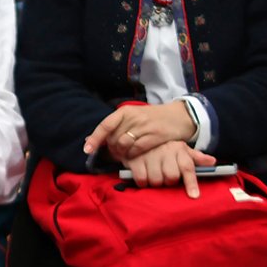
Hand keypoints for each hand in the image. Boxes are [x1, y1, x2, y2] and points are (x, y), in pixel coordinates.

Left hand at [84, 101, 198, 160]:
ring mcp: (145, 126)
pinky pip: (136, 149)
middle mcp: (134, 117)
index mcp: (125, 111)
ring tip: (125, 154)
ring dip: (121, 153)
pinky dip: (132, 155)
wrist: (178, 116)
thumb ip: (112, 127)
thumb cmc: (151, 118)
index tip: (87, 150)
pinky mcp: (155, 136)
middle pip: (113, 138)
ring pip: (123, 144)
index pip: (105, 125)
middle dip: (111, 149)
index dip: (95, 139)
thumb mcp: (132, 117)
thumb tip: (88, 139)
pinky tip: (134, 155)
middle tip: (116, 152)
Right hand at [118, 141, 218, 197]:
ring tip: (154, 176)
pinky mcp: (135, 160)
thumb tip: (213, 162)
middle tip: (166, 178)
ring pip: (156, 180)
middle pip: (171, 177)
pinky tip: (144, 177)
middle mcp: (165, 151)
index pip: (187, 167)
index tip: (194, 196)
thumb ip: (197, 157)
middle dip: (169, 181)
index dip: (191, 183)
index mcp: (179, 149)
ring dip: (156, 182)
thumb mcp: (182, 149)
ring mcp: (150, 156)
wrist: (139, 138)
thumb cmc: (165, 148)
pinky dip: (143, 182)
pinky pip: (142, 179)